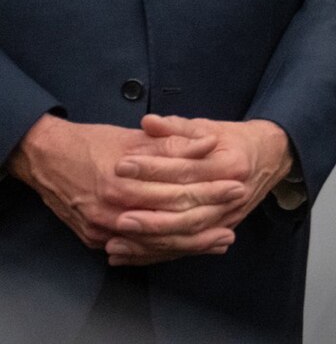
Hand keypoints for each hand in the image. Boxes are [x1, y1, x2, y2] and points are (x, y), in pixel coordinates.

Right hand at [4, 115, 245, 259]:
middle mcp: (112, 211)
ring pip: (154, 243)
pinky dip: (161, 250)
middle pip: (171, 222)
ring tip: (220, 240)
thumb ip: (174, 143)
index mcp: (125, 182)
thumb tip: (210, 143)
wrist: (45, 158)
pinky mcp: (95, 238)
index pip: (179, 192)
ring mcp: (102, 229)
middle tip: (235, 218)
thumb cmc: (91, 143)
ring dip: (190, 244)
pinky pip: (134, 249)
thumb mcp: (134, 137)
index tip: (238, 185)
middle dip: (208, 219)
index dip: (211, 190)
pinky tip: (184, 248)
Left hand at [104, 116, 293, 264]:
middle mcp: (233, 194)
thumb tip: (148, 122)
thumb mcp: (208, 127)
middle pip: (187, 209)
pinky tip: (129, 254)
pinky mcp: (221, 230)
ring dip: (150, 240)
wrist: (271, 157)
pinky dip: (156, 253)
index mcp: (230, 164)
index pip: (186, 170)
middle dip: (150, 213)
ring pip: (186, 234)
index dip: (153, 168)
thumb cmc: (234, 140)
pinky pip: (186, 248)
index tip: (121, 165)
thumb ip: (177, 128)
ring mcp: (229, 216)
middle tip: (116, 213)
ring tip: (115, 240)